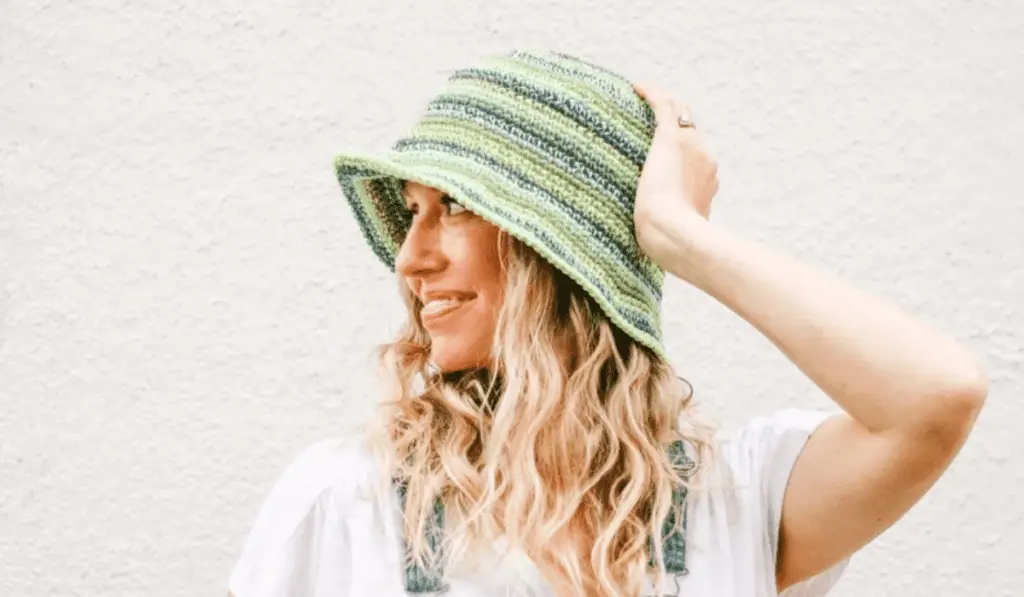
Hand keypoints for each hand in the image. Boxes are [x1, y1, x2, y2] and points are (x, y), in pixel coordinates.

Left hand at [632, 83, 719, 269]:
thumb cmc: (671, 242)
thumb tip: (659, 248)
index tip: (666, 150)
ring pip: (680, 112)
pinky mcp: (670, 138)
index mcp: (708, 179)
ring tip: (644, 97)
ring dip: (664, 104)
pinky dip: (651, 94)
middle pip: (691, 129)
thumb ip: (674, 231)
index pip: (697, 153)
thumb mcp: (677, 234)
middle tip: (652, 116)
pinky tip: (637, 88)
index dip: (683, 146)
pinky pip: (663, 105)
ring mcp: (690, 145)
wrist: (674, 234)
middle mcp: (705, 157)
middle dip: (674, 121)